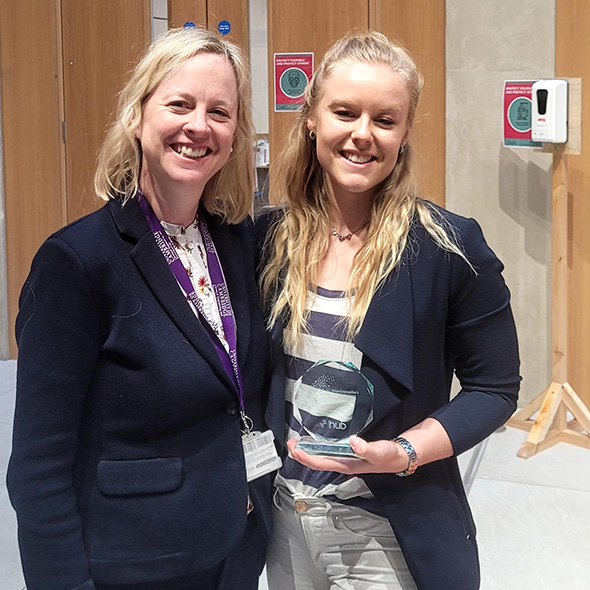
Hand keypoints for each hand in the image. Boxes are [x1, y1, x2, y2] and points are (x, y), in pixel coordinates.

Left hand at [286, 436, 409, 474]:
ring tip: (298, 444)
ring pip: (322, 459)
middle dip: (302, 455)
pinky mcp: (349, 455)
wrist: (399, 457)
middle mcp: (344, 465)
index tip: (296, 449)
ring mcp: (346, 461)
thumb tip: (353, 442)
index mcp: (348, 465)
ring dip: (308, 453)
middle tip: (291, 444)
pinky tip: (316, 445)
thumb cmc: (389, 456)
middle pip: (318, 463)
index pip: (322, 463)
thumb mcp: (379, 451)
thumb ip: (366, 447)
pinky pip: (328, 454)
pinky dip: (318, 450)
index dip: (307, 458)